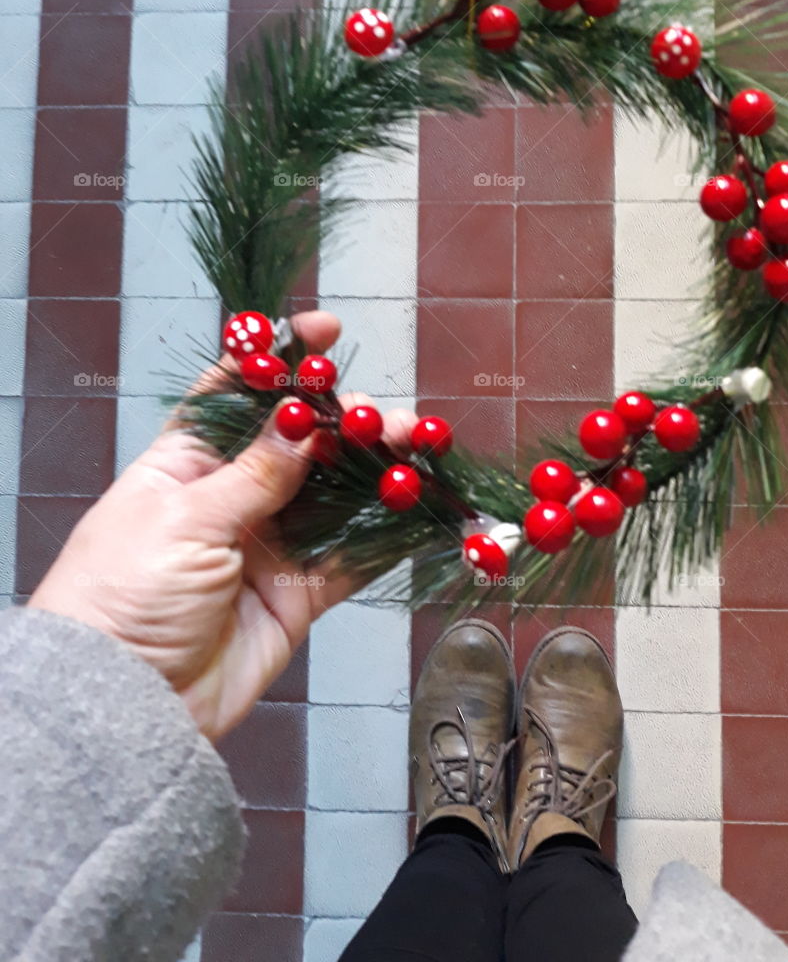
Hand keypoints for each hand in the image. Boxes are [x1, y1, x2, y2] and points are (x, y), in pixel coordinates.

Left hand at [28, 310, 414, 739]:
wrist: (125, 704)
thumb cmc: (122, 597)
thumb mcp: (186, 518)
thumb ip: (256, 472)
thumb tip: (303, 419)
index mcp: (187, 461)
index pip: (237, 392)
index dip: (280, 358)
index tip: (324, 332)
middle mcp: (232, 494)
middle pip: (301, 439)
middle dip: (347, 418)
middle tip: (386, 417)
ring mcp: (269, 542)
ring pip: (335, 490)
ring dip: (377, 466)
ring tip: (416, 447)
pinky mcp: (298, 592)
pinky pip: (352, 552)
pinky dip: (388, 530)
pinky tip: (417, 504)